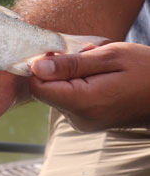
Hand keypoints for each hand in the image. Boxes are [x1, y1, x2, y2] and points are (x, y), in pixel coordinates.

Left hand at [30, 42, 149, 131]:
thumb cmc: (146, 70)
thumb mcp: (110, 57)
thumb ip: (71, 64)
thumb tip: (36, 67)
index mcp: (84, 103)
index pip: (38, 87)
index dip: (41, 66)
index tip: (59, 52)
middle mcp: (79, 118)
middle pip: (46, 89)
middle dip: (59, 68)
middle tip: (86, 55)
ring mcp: (82, 122)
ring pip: (56, 92)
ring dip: (70, 74)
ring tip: (97, 65)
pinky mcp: (85, 121)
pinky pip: (69, 98)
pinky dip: (78, 83)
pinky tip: (98, 76)